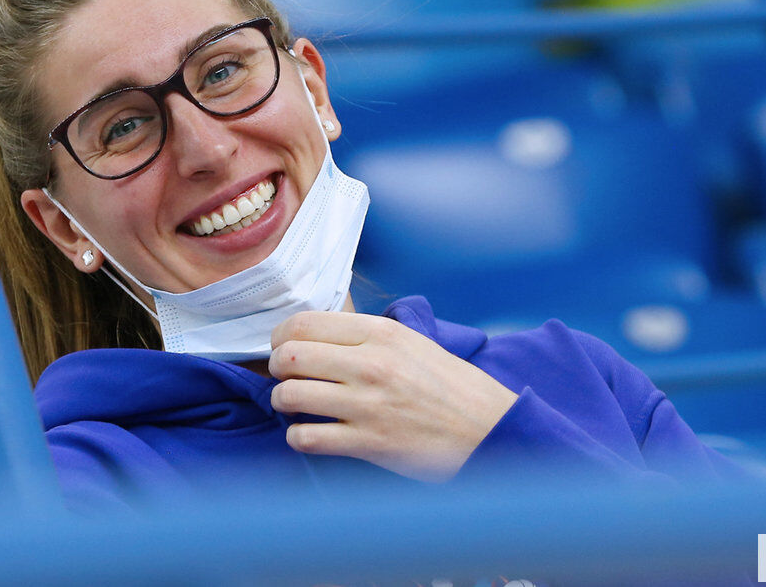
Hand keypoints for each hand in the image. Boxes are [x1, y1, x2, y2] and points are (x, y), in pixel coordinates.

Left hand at [268, 311, 517, 481]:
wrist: (489, 428)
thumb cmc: (450, 386)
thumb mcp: (412, 342)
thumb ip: (367, 335)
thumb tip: (318, 334)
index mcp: (380, 333)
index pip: (303, 323)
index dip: (281, 337)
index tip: (282, 347)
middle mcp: (370, 364)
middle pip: (289, 356)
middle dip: (275, 368)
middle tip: (283, 377)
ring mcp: (368, 404)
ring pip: (290, 395)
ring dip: (282, 402)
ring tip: (292, 405)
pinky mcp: (369, 443)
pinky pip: (307, 438)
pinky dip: (297, 437)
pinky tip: (307, 434)